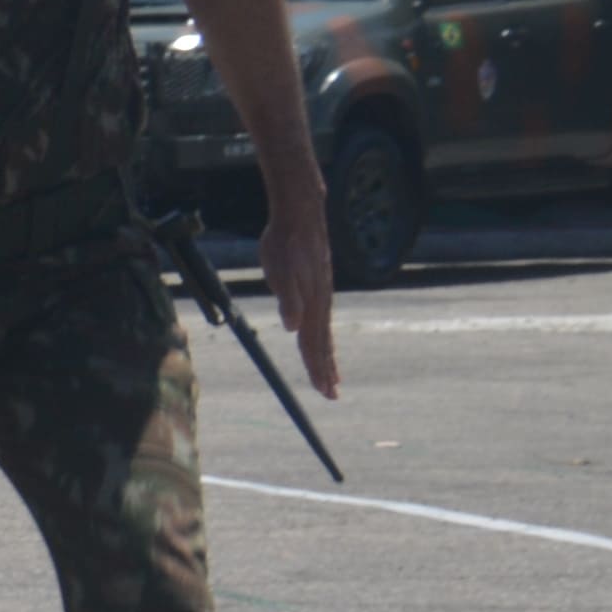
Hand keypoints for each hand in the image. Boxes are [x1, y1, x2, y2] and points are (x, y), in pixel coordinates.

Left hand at [259, 205, 342, 403]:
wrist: (300, 217)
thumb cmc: (284, 244)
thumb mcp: (280, 271)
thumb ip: (288, 299)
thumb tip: (292, 327)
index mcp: (311, 304)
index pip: (312, 344)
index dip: (317, 369)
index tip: (325, 391)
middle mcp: (320, 303)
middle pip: (322, 344)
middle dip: (326, 370)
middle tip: (332, 395)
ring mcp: (321, 295)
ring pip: (324, 333)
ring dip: (327, 357)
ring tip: (331, 377)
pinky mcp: (319, 286)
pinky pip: (322, 319)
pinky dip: (323, 337)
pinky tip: (321, 339)